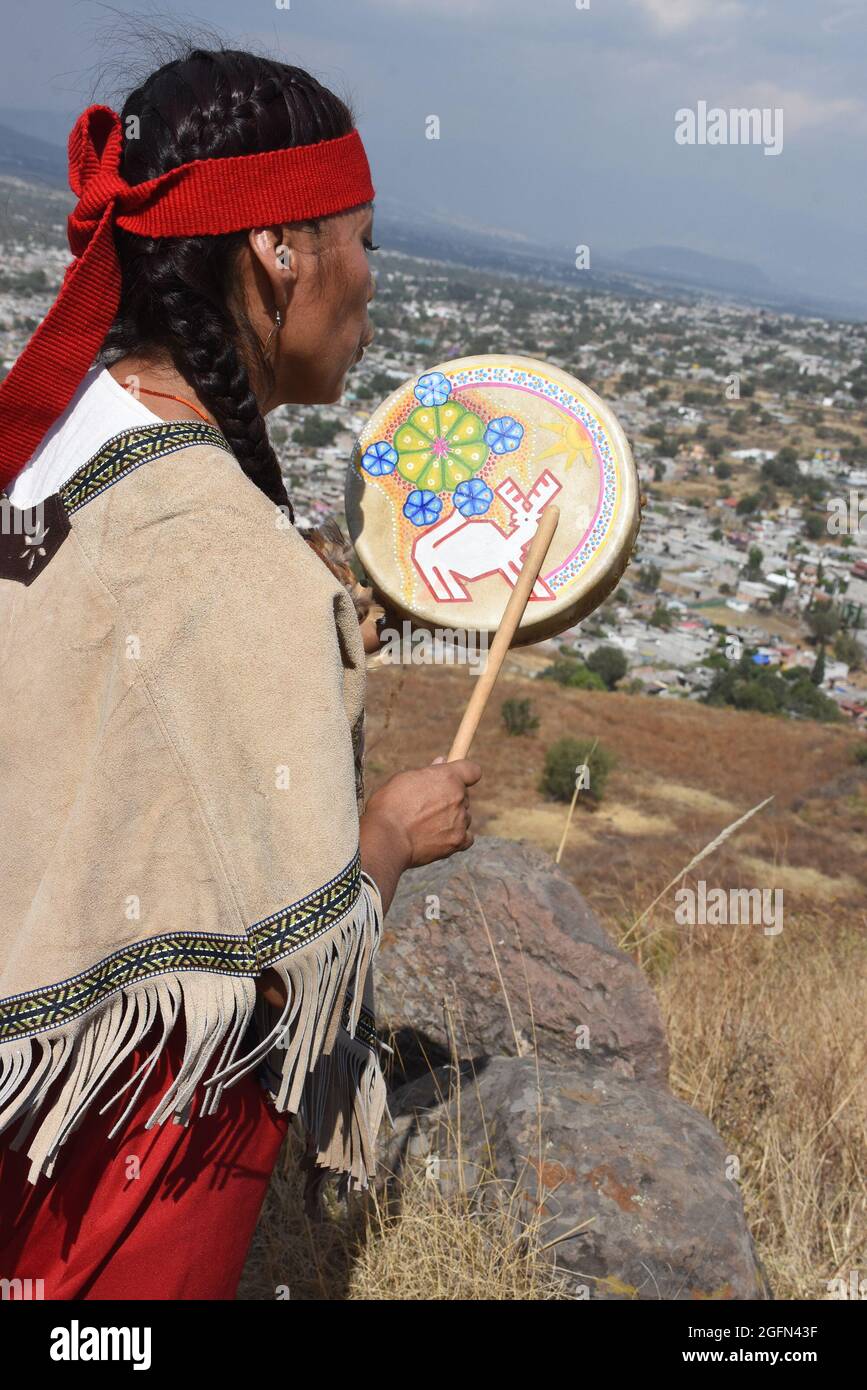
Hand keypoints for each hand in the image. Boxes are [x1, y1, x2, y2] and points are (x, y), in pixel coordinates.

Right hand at [364, 757, 480, 870]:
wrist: (387, 838)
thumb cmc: (390, 806)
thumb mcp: (404, 779)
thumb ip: (428, 771)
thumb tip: (441, 761)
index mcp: (448, 777)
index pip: (472, 770)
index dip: (465, 774)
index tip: (457, 778)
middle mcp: (458, 797)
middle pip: (464, 795)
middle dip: (450, 798)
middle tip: (428, 806)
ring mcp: (460, 820)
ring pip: (464, 817)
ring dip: (452, 819)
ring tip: (427, 825)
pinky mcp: (458, 840)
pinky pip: (467, 837)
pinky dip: (457, 837)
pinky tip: (440, 837)